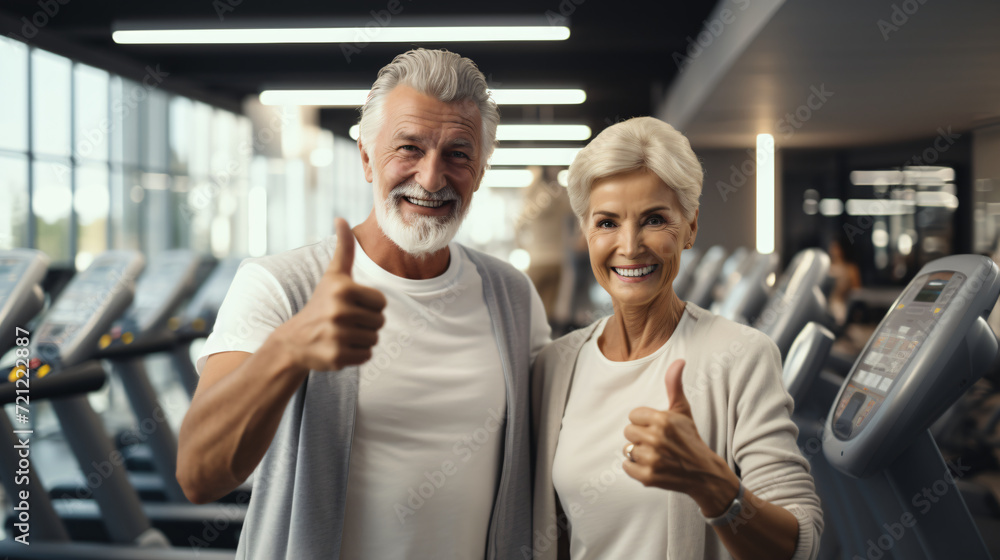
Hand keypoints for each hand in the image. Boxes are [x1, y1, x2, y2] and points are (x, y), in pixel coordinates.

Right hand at [273, 218, 386, 370]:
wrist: (295, 340)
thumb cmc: (321, 303)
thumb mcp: (333, 275)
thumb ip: (343, 248)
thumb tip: (341, 218)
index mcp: (343, 288)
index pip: (382, 302)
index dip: (370, 304)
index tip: (350, 304)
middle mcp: (339, 311)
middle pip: (380, 321)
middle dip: (367, 322)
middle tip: (345, 321)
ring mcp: (337, 335)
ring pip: (374, 339)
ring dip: (362, 338)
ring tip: (342, 333)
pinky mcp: (337, 356)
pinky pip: (366, 356)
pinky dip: (357, 354)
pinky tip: (339, 347)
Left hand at [623, 359, 738, 512]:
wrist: (704, 474)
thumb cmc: (690, 439)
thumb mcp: (683, 411)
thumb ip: (675, 385)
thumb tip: (679, 360)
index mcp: (663, 419)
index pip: (633, 415)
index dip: (644, 421)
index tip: (658, 428)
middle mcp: (657, 438)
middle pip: (628, 432)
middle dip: (640, 436)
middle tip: (658, 442)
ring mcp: (652, 459)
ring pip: (627, 449)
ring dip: (639, 453)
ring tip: (657, 455)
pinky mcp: (648, 477)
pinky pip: (626, 466)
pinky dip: (635, 468)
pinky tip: (652, 466)